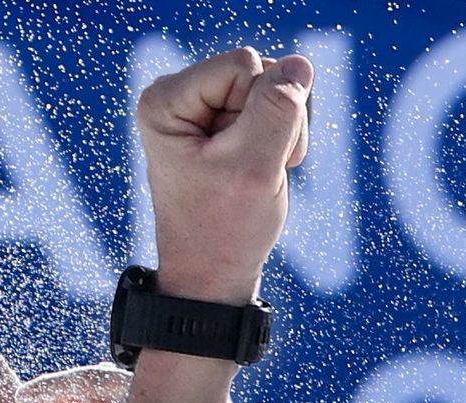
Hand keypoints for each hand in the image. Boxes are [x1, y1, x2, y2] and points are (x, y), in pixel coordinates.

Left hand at [136, 48, 309, 303]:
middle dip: (274, 121)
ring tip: (256, 173)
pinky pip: (273, 106)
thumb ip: (278, 111)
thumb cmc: (225, 229)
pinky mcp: (221, 120)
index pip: (244, 65)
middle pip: (259, 72)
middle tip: (254, 170)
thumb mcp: (255, 167)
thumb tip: (300, 64)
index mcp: (166, 99)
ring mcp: (199, 106)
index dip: (262, 110)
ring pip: (272, 89)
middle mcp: (177, 94)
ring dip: (281, 133)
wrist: (212, 275)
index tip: (245, 158)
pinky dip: (279, 140)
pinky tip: (260, 170)